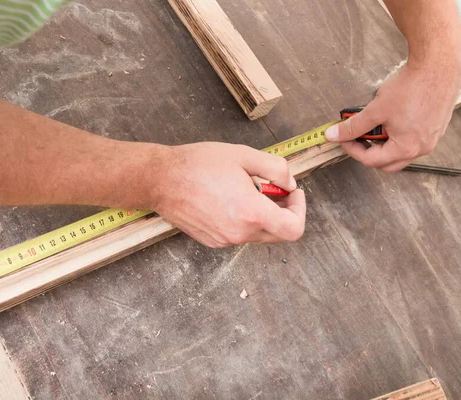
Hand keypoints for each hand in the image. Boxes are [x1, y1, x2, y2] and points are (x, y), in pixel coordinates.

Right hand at [151, 143, 305, 247]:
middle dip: (283, 212)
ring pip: (258, 234)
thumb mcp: (243, 155)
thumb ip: (276, 169)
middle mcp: (239, 233)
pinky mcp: (212, 241)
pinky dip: (244, 221)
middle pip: (278, 234)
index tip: (292, 193)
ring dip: (262, 216)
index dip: (300, 210)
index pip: (293, 229)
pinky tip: (229, 200)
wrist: (161, 180)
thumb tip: (289, 184)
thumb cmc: (198, 164)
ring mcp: (224, 240)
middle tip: (275, 189)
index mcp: (250, 212)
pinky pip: (239, 235)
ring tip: (246, 190)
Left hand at [325, 62, 460, 171]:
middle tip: (357, 137)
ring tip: (375, 124)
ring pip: (401, 152)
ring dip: (384, 143)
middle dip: (369, 152)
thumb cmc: (410, 87)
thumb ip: (353, 126)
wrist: (437, 66)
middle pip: (387, 163)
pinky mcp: (437, 127)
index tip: (343, 138)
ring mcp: (432, 139)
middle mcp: (422, 149)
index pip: (371, 160)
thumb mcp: (375, 110)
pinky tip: (392, 118)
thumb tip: (333, 135)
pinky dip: (398, 135)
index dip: (352, 149)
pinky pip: (414, 140)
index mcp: (406, 148)